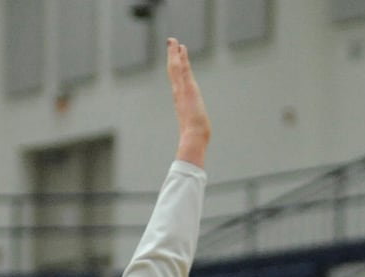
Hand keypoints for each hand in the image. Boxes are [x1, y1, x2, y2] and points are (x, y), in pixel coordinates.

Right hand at [166, 37, 209, 166]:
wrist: (193, 140)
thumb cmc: (194, 140)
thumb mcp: (193, 132)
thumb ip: (191, 134)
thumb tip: (190, 147)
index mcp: (181, 103)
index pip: (177, 82)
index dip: (175, 70)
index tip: (175, 59)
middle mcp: (179, 95)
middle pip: (174, 72)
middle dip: (172, 57)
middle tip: (171, 43)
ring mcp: (182, 92)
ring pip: (176, 68)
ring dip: (174, 53)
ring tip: (173, 41)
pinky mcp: (187, 89)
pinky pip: (183, 70)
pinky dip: (181, 58)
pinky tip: (180, 49)